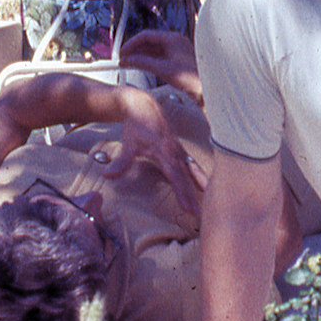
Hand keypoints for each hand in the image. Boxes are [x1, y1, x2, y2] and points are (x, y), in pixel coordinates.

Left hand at [103, 89, 206, 215]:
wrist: (144, 106)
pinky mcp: (180, 151)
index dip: (183, 192)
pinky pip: (193, 165)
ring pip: (195, 170)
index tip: (189, 207)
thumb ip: (121, 161)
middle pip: (188, 176)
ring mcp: (180, 151)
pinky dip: (200, 176)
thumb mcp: (128, 143)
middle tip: (200, 214)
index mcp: (165, 151)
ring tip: (211, 200)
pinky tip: (205, 187)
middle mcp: (176, 151)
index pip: (176, 176)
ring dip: (202, 185)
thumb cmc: (137, 125)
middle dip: (195, 195)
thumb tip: (108, 175)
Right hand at [120, 31, 201, 99]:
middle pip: (149, 42)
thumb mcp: (163, 70)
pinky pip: (158, 57)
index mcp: (173, 39)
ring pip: (153, 50)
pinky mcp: (177, 61)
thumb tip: (128, 60)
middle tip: (123, 59)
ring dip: (141, 56)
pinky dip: (148, 61)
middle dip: (135, 50)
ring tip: (129, 64)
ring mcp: (176, 51)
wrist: (208, 89)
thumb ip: (143, 63)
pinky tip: (141, 67)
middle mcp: (175, 43)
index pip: (146, 36)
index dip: (131, 44)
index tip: (122, 53)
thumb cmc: (192, 78)